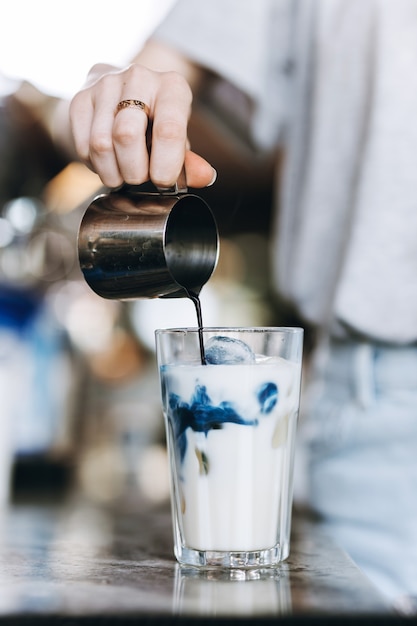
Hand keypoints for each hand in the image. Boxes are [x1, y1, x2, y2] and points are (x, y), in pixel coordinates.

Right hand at [69, 63, 215, 188]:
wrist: (117, 99)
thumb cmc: (154, 126)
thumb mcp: (176, 141)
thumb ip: (189, 162)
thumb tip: (205, 177)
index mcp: (172, 87)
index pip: (168, 130)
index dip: (165, 166)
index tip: (162, 181)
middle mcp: (139, 77)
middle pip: (127, 136)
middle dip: (134, 171)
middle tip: (139, 177)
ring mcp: (105, 83)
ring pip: (101, 144)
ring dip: (113, 173)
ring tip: (123, 173)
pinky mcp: (80, 97)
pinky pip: (84, 146)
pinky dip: (95, 165)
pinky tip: (107, 162)